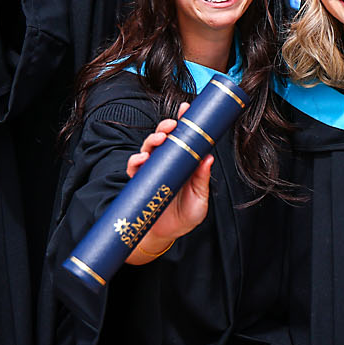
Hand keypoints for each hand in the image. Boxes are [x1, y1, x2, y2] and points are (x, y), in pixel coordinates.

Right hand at [124, 103, 212, 262]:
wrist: (167, 235)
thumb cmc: (186, 216)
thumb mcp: (200, 199)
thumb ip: (202, 180)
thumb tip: (208, 158)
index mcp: (184, 162)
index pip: (184, 138)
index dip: (184, 122)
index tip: (187, 109)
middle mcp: (167, 162)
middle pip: (164, 138)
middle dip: (166, 127)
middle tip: (171, 125)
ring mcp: (152, 171)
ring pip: (148, 148)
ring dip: (152, 140)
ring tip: (159, 140)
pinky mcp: (140, 182)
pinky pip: (134, 168)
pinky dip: (136, 161)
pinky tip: (141, 159)